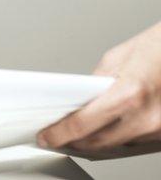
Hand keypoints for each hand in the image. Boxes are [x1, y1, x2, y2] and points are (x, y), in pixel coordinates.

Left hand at [38, 22, 160, 151]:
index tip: (46, 136)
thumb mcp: (116, 59)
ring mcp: (159, 130)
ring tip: (74, 138)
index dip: (59, 133)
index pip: (82, 124)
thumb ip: (95, 84)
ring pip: (116, 147)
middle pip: (97, 143)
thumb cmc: (158, 48)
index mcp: (129, 94)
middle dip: (71, 142)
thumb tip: (77, 100)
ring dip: (93, 144)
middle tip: (54, 137)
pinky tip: (103, 136)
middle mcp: (147, 117)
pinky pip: (135, 146)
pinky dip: (116, 142)